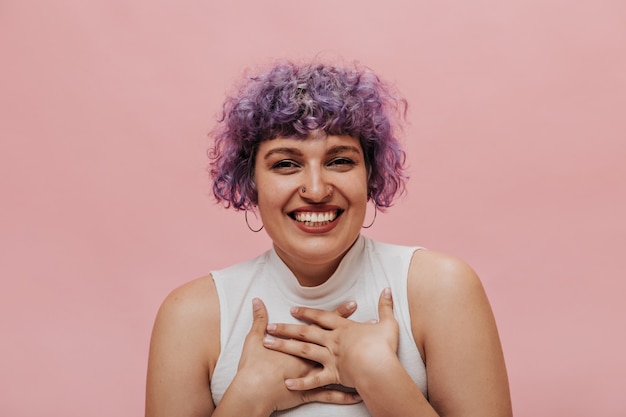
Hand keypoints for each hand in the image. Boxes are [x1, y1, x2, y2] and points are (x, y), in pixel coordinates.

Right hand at [228, 298, 361, 413]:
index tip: (352, 304)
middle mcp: (310, 357)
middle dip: (355, 333)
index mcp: (301, 343)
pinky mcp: (310, 392)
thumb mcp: (254, 340)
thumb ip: (258, 320)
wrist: (252, 391)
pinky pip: (332, 394)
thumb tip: (256, 302)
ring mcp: (312, 375)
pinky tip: (359, 394)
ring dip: (356, 362)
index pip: (323, 324)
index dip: (339, 314)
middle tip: (371, 323)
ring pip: (339, 368)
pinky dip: (345, 395)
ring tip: (372, 360)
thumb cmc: (254, 367)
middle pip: (336, 342)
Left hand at [262, 288, 398, 390]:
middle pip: (305, 332)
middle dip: (286, 328)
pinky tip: (287, 382)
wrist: (380, 366)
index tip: (293, 310)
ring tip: (268, 344)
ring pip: (302, 351)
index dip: (307, 313)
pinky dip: (301, 382)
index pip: (322, 317)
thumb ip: (385, 307)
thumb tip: (388, 290)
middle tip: (270, 326)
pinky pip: (314, 380)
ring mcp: (331, 358)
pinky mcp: (333, 375)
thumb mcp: (387, 323)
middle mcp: (333, 341)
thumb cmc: (383, 346)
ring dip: (284, 347)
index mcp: (344, 328)